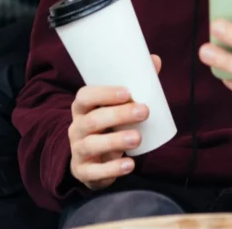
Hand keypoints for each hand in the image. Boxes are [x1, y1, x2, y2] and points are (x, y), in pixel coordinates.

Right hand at [68, 54, 161, 190]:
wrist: (91, 161)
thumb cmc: (107, 125)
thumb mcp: (116, 107)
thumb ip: (135, 85)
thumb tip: (155, 60)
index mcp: (82, 108)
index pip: (85, 96)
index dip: (105, 93)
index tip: (128, 92)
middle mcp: (76, 127)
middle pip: (93, 120)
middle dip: (119, 115)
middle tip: (144, 111)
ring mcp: (77, 150)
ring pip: (93, 144)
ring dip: (116, 141)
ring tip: (138, 138)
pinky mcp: (83, 171)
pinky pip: (95, 172)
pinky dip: (112, 169)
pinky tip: (129, 164)